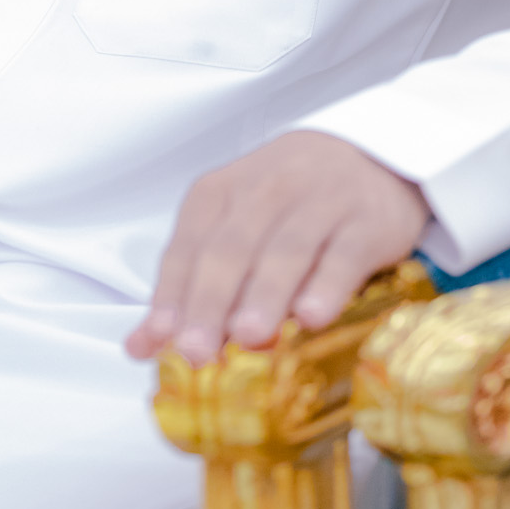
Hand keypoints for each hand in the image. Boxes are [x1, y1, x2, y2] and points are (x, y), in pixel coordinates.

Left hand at [124, 130, 428, 364]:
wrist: (369, 159)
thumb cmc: (287, 208)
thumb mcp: (234, 232)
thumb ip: (190, 287)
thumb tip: (140, 347)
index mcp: (222, 191)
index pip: (189, 243)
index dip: (173, 291)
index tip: (161, 337)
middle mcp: (267, 188)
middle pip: (232, 247)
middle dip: (211, 300)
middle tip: (197, 350)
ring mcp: (320, 200)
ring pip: (286, 248)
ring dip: (264, 293)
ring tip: (248, 336)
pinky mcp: (368, 220)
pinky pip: (344, 253)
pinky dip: (327, 285)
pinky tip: (312, 317)